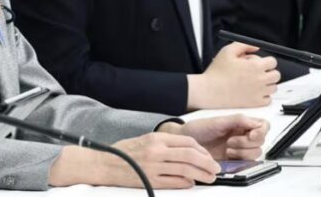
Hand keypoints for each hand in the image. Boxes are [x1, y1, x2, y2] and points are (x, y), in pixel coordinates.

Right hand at [49, 132, 219, 188]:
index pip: (187, 142)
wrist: (104, 163)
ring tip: (210, 178)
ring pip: (186, 170)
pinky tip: (191, 183)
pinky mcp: (150, 180)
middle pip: (190, 156)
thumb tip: (190, 152)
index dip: (202, 151)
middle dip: (207, 163)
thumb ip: (166, 144)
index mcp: (156, 138)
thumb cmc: (125, 151)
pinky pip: (175, 182)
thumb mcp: (146, 140)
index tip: (208, 157)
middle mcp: (156, 151)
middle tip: (216, 169)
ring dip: (201, 174)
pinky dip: (186, 183)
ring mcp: (154, 166)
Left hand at [163, 114, 268, 159]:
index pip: (263, 126)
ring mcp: (239, 149)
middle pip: (261, 141)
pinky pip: (248, 163)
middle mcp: (242, 136)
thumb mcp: (217, 122)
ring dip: (243, 152)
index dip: (261, 131)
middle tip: (230, 141)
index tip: (251, 135)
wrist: (185, 142)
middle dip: (247, 143)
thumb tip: (257, 123)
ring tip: (227, 149)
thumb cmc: (198, 129)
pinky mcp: (235, 161)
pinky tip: (227, 156)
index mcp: (241, 124)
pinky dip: (239, 160)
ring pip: (256, 153)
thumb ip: (238, 120)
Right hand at [188, 42, 279, 108]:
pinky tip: (253, 92)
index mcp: (255, 66)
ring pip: (274, 87)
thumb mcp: (227, 51)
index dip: (266, 61)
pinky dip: (264, 96)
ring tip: (253, 82)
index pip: (272, 62)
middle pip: (276, 75)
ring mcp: (259, 92)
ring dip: (267, 84)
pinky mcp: (256, 103)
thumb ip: (244, 45)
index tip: (259, 63)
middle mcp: (260, 79)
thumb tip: (256, 47)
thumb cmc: (216, 73)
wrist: (209, 91)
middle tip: (257, 72)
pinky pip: (268, 99)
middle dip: (268, 72)